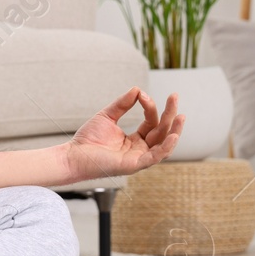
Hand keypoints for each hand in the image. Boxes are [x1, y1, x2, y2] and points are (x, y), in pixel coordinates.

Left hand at [61, 86, 184, 181]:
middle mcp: (140, 150)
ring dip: (174, 130)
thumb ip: (122, 104)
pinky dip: (166, 147)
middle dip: (169, 114)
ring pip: (163, 145)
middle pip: (161, 131)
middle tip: (175, 96)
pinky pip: (155, 157)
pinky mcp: (134, 165)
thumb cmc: (87, 139)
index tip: (141, 94)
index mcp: (135, 140)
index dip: (150, 107)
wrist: (73, 155)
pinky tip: (173, 135)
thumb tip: (137, 89)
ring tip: (181, 115)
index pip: (151, 122)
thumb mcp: (107, 116)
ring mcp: (138, 158)